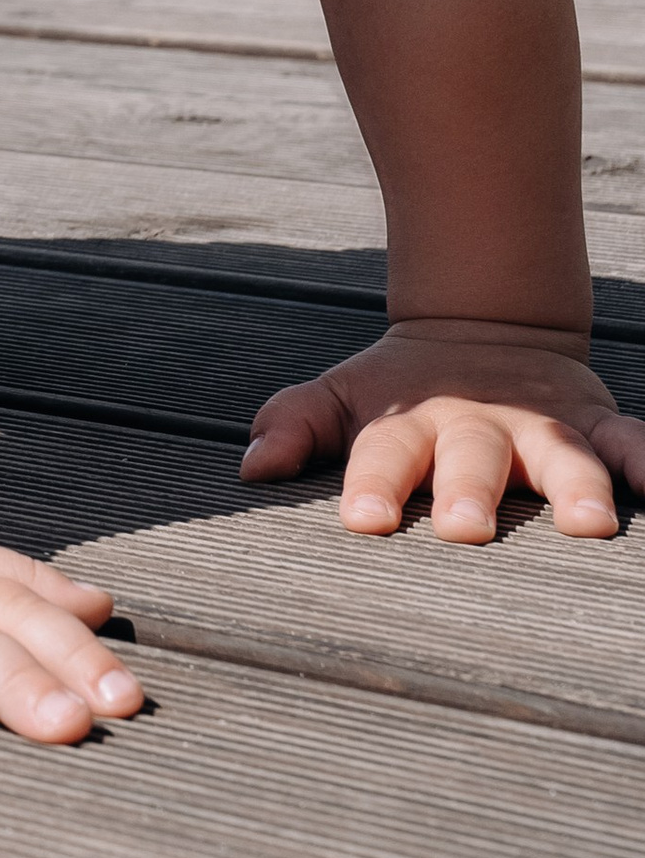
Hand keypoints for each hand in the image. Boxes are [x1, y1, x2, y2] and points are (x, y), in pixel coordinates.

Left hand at [240, 322, 644, 538]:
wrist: (480, 330)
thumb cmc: (399, 393)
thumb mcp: (338, 399)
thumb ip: (293, 426)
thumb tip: (251, 468)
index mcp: (408, 423)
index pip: (383, 454)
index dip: (372, 484)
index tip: (363, 519)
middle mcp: (476, 426)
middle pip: (472, 459)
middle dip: (470, 491)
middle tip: (466, 528)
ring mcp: (540, 426)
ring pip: (560, 455)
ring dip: (575, 487)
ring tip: (588, 526)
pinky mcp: (594, 425)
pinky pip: (631, 440)